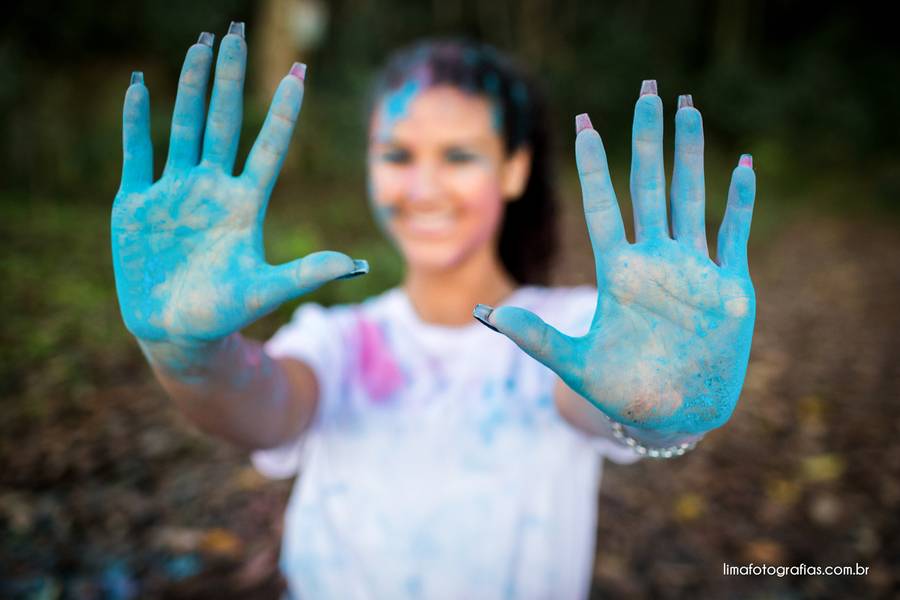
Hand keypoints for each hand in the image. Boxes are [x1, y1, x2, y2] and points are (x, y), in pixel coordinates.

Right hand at [112, 24, 365, 349]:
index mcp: (245, 204)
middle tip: (235, 35)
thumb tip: (357, 266)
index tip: (299, 73)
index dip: (284, 111)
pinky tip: (141, 87)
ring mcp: (174, 191)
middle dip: (230, 78)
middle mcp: (212, 188)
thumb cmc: (224, 313)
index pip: (269, 146)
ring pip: (184, 127)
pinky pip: (136, 152)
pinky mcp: (137, 202)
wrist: (175, 331)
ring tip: (199, 46)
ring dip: (190, 87)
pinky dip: (135, 121)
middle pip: (224, 122)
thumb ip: (307, 272)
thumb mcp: (267, 290)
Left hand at [475, 82, 755, 435]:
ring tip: (689, 109)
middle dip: (649, 137)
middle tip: (650, 89)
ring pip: (691, 197)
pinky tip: (742, 166)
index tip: (584, 122)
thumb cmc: (620, 392)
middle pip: (651, 185)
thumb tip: (481, 313)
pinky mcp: (728, 287)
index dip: (594, 164)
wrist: (670, 415)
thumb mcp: (574, 363)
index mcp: (619, 272)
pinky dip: (740, 202)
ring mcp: (692, 269)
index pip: (603, 205)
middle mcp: (655, 261)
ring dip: (692, 153)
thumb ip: (534, 336)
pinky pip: (735, 234)